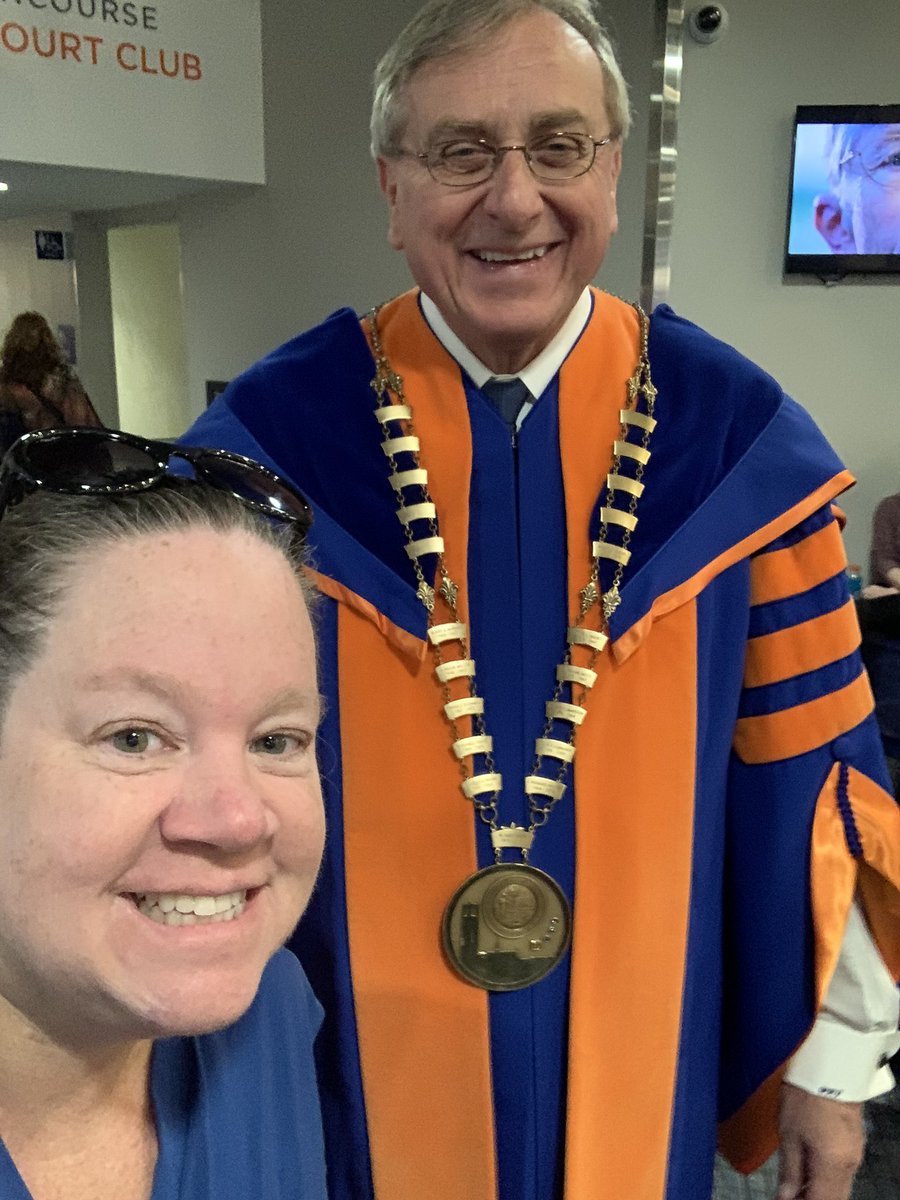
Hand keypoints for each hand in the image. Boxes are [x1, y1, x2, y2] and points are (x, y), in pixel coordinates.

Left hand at [776, 1083, 864, 1199]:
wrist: (829, 1065)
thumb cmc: (806, 1094)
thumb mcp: (789, 1133)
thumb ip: (790, 1170)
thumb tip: (786, 1196)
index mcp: (833, 1164)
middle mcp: (850, 1163)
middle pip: (834, 1198)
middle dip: (812, 1199)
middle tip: (790, 1195)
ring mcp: (855, 1153)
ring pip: (841, 1187)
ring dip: (820, 1191)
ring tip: (796, 1185)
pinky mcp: (855, 1142)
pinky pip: (844, 1172)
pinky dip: (827, 1178)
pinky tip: (810, 1171)